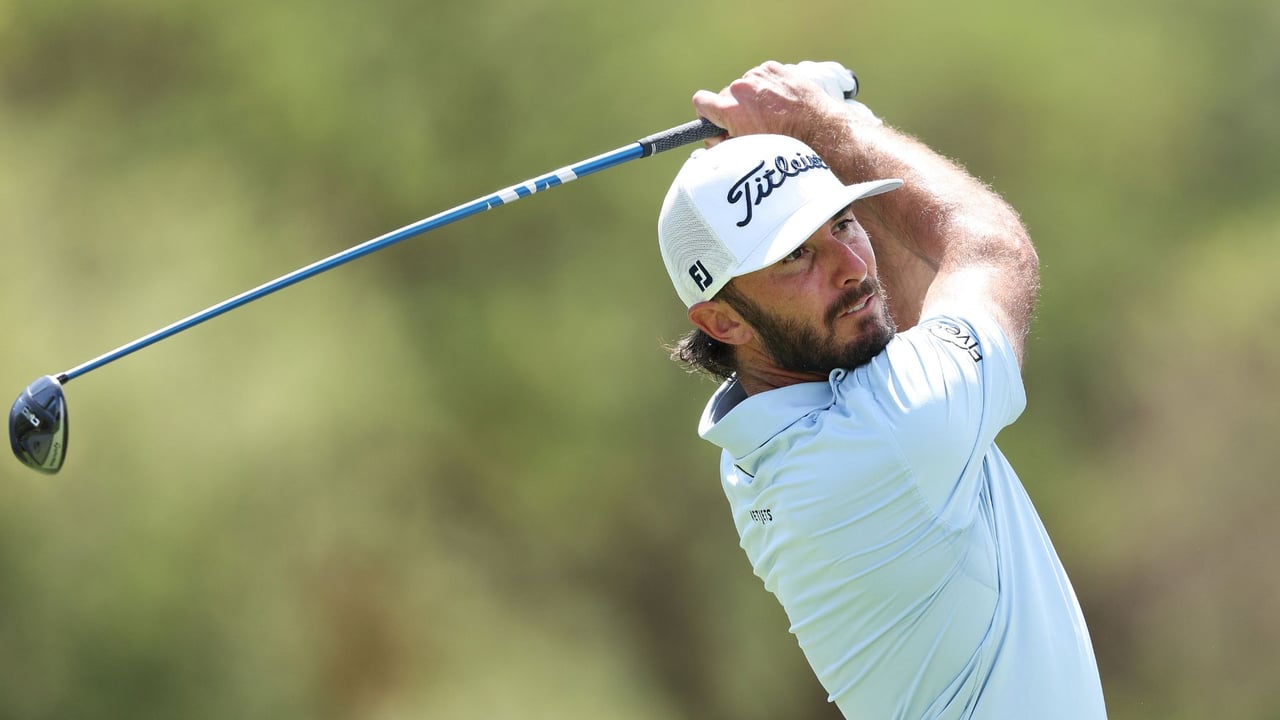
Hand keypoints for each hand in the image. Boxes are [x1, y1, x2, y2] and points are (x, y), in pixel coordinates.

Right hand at [692, 61, 879, 145]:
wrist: (819, 130)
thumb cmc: (783, 146)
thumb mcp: (746, 152)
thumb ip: (722, 144)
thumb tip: (714, 138)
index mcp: (730, 108)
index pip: (701, 102)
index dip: (707, 113)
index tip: (716, 121)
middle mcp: (741, 87)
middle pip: (726, 96)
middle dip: (734, 109)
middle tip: (751, 125)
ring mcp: (759, 75)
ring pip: (745, 86)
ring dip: (752, 98)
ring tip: (772, 114)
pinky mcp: (775, 68)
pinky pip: (762, 77)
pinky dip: (768, 88)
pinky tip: (781, 102)